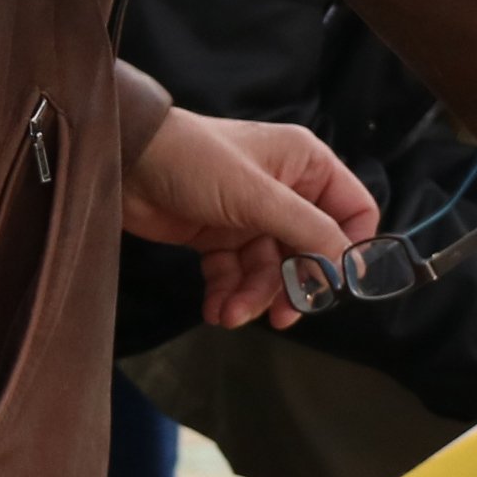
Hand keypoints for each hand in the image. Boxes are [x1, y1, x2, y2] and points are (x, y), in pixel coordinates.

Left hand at [119, 110, 369, 328]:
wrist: (124, 162)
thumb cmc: (196, 162)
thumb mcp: (257, 195)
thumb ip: (306, 230)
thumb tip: (348, 267)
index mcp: (305, 165)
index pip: (352, 211)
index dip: (350, 249)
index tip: (338, 286)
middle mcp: (284, 190)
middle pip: (309, 250)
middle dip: (293, 285)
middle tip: (281, 315)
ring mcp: (250, 216)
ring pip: (270, 269)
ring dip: (253, 297)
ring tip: (230, 314)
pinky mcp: (218, 237)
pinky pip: (236, 274)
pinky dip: (227, 294)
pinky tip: (215, 308)